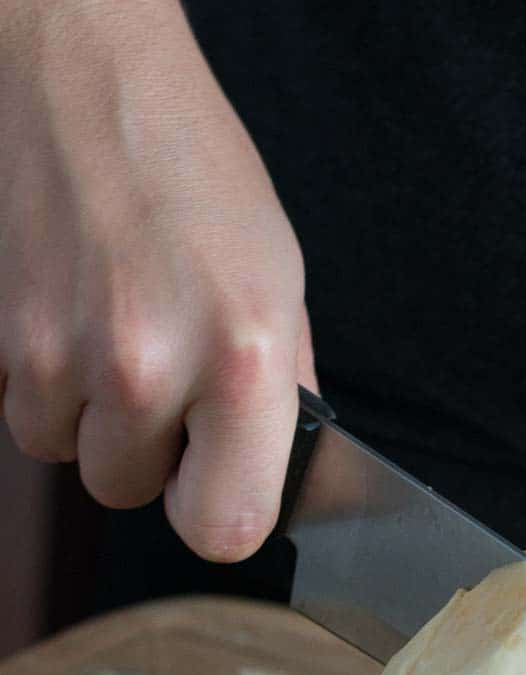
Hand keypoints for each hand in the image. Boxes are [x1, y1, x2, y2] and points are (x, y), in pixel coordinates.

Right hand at [0, 0, 313, 560]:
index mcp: (241, 359)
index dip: (216, 512)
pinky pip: (18, 407)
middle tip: (161, 369)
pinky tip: (68, 311)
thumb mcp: (278, 279)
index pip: (223, 531)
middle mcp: (145, 365)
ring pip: (65, 454)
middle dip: (145, 450)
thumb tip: (274, 474)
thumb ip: (281, 392)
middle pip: (129, 494)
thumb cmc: (189, 169)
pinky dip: (40, 379)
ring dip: (86, 414)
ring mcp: (58, 352)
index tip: (213, 483)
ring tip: (111, 326)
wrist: (79, 74)